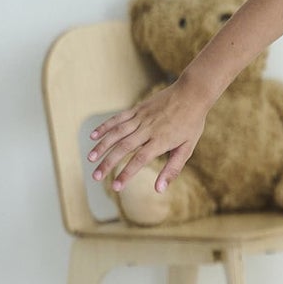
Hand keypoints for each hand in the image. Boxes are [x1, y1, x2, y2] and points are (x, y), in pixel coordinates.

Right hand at [88, 79, 209, 192]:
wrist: (192, 94)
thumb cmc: (191, 124)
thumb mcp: (187, 148)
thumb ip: (173, 168)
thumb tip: (159, 189)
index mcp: (160, 141)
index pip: (139, 160)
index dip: (126, 174)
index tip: (115, 187)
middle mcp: (147, 129)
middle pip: (123, 148)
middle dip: (108, 163)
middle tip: (95, 177)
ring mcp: (140, 118)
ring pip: (116, 133)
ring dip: (102, 146)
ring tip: (90, 158)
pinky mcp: (137, 109)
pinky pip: (118, 118)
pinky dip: (105, 126)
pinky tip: (93, 135)